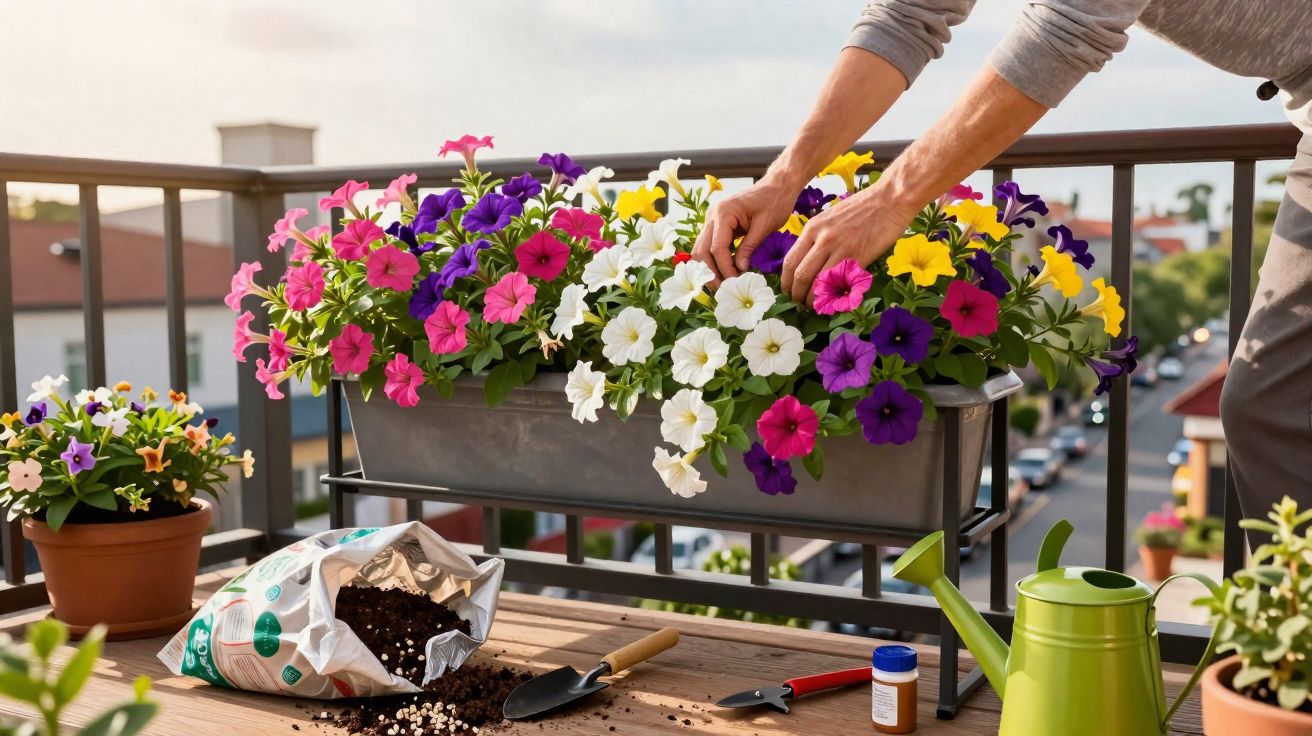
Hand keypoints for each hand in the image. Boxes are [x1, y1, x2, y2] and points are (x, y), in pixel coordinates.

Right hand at [691, 177, 797, 285]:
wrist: (777, 185)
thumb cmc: (775, 201)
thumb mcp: (765, 226)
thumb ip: (749, 247)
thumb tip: (739, 270)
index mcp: (724, 212)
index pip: (717, 248)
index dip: (725, 269)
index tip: (736, 282)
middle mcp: (712, 215)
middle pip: (702, 251)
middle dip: (711, 272)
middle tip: (725, 289)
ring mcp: (712, 219)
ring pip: (701, 250)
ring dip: (709, 268)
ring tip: (724, 283)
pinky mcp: (717, 225)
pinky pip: (709, 245)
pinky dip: (714, 260)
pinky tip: (725, 271)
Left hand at [781, 185, 919, 303]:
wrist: (890, 198)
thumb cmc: (863, 207)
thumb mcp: (831, 218)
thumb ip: (818, 238)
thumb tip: (810, 262)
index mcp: (812, 228)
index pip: (790, 261)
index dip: (787, 282)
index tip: (790, 291)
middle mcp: (821, 239)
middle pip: (799, 276)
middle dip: (796, 295)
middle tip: (800, 305)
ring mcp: (839, 248)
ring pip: (817, 283)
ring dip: (813, 300)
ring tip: (815, 308)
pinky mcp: (859, 257)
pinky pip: (840, 283)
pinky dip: (835, 296)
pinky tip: (835, 302)